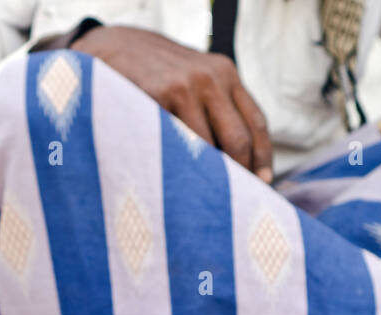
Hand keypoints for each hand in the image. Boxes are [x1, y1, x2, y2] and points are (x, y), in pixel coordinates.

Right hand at [71, 25, 273, 181]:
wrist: (118, 48)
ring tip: (202, 196)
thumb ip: (220, 110)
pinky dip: (178, 167)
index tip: (262, 184)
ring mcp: (182, 88)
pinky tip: (176, 181)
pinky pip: (175, 145)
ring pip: (204, 148)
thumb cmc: (162, 77)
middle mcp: (210, 78)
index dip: (262, 158)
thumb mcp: (198, 80)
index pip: (256, 123)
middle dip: (238, 174)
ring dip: (205, 177)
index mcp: (226, 73)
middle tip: (234, 199)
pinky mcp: (155, 98)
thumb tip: (247, 167)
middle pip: (237, 140)